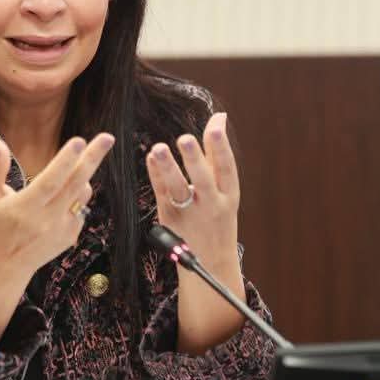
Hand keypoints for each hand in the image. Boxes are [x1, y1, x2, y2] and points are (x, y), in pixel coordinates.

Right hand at [0, 132, 115, 277]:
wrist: (7, 263)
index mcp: (25, 208)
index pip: (49, 182)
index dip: (64, 162)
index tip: (78, 141)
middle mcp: (46, 220)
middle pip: (74, 185)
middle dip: (92, 159)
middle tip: (107, 138)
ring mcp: (62, 229)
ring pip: (82, 194)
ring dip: (82, 175)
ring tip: (73, 167)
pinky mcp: (71, 236)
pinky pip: (81, 207)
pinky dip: (76, 196)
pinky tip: (60, 199)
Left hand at [146, 112, 239, 268]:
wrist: (211, 262)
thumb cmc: (217, 216)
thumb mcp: (225, 190)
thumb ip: (217, 154)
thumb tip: (218, 117)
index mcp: (228, 195)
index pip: (226, 168)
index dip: (221, 147)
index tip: (215, 127)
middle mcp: (211, 204)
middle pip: (202, 180)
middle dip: (194, 159)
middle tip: (185, 138)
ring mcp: (190, 214)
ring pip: (178, 190)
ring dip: (168, 168)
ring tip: (158, 149)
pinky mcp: (170, 218)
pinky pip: (162, 194)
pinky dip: (156, 175)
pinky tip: (151, 158)